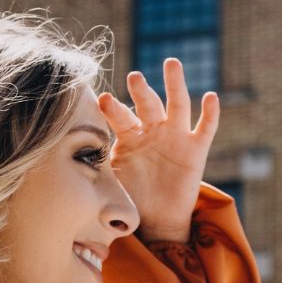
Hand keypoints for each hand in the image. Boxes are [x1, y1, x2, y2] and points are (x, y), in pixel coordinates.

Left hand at [97, 57, 219, 242]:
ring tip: (172, 63)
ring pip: (178, 105)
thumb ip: (98, 166)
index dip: (113, 109)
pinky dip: (209, 113)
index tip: (103, 100)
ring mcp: (176, 136)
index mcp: (130, 135)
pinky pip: (205, 128)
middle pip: (148, 103)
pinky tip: (210, 97)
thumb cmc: (131, 195)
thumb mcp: (112, 180)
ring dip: (175, 84)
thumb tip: (71, 161)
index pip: (121, 117)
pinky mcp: (196, 149)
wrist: (157, 218)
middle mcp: (153, 129)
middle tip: (134, 77)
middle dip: (141, 90)